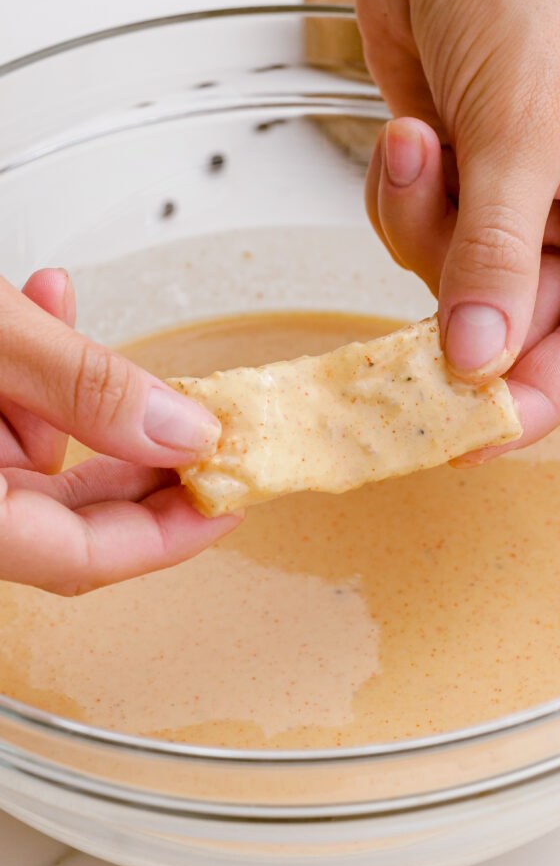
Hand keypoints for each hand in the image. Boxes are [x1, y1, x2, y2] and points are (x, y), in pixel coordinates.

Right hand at [0, 269, 240, 593]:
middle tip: (205, 434)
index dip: (170, 537)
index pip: (83, 558)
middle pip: (70, 516)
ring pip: (40, 456)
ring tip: (101, 337)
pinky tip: (46, 306)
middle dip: (144, 462)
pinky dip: (34, 369)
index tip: (232, 503)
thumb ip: (86, 389)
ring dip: (81, 390)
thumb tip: (184, 430)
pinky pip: (6, 416)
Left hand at [299, 0, 559, 453]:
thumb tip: (477, 358)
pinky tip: (411, 137)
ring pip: (454, 288)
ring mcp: (515, 212)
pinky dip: (400, 201)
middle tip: (404, 344)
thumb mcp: (524, 134)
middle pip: (518, 327)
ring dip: (423, 231)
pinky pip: (415, 242)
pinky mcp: (458, 195)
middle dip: (457, 315)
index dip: (538, 397)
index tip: (474, 436)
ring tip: (425, 148)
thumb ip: (498, 256)